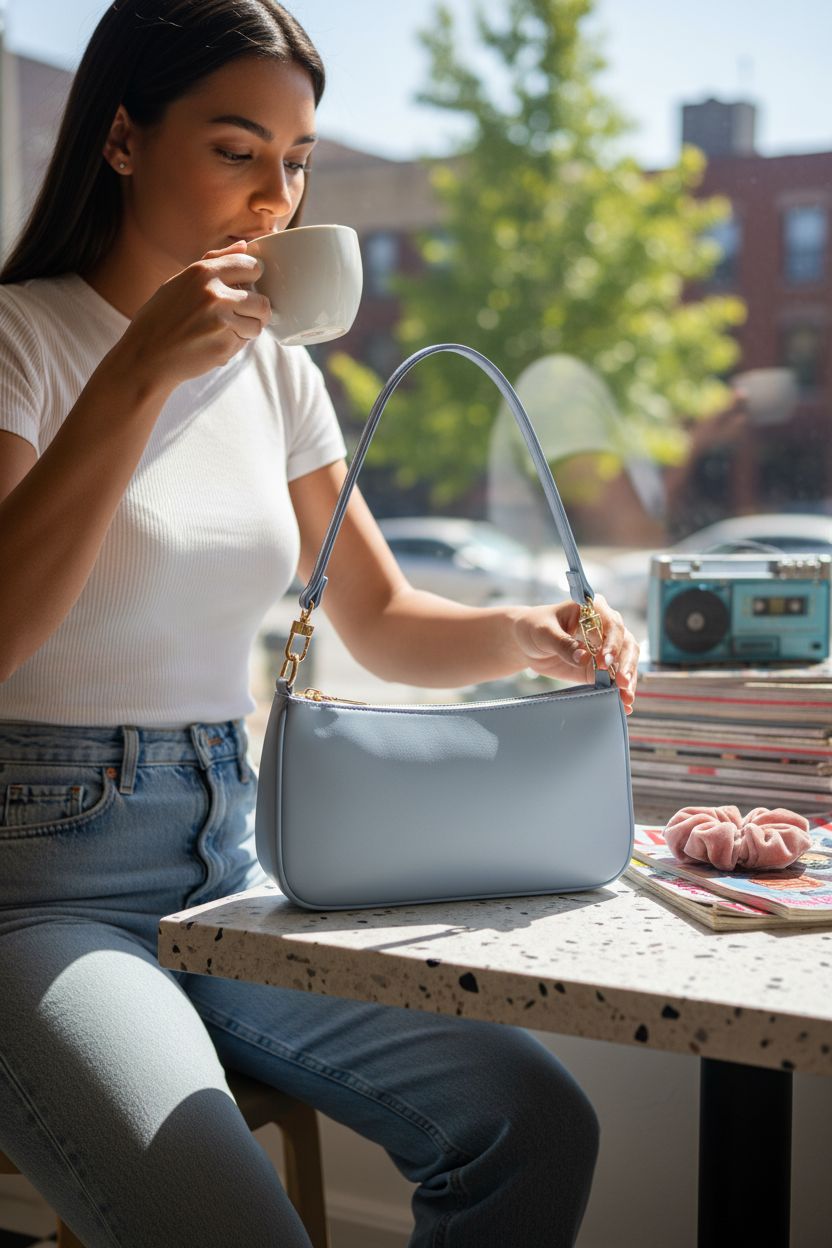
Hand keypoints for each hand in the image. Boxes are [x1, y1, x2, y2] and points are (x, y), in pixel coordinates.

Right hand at [111, 241, 271, 396]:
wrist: (146, 355)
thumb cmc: (161, 317)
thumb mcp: (181, 280)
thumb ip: (214, 262)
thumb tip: (244, 246)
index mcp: (203, 272)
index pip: (251, 267)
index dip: (253, 278)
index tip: (247, 286)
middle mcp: (214, 295)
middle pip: (262, 301)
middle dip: (256, 310)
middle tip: (244, 315)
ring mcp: (221, 322)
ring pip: (258, 325)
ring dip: (248, 329)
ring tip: (228, 330)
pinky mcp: (224, 347)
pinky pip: (244, 343)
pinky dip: (234, 344)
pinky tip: (214, 342)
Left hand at [511, 593, 638, 714]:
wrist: (526, 642)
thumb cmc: (535, 627)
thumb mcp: (544, 632)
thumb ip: (563, 644)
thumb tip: (583, 658)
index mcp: (593, 609)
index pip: (612, 624)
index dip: (612, 643)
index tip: (604, 662)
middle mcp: (605, 626)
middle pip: (626, 643)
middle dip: (627, 663)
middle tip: (622, 682)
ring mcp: (605, 648)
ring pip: (625, 661)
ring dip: (628, 679)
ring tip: (626, 697)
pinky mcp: (600, 667)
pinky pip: (614, 677)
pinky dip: (620, 690)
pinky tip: (624, 703)